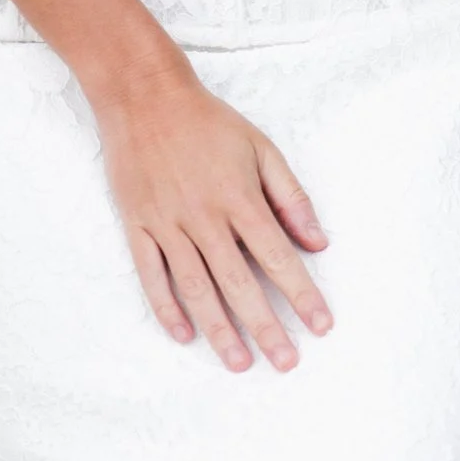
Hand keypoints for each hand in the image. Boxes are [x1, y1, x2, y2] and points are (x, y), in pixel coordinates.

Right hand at [91, 46, 331, 374]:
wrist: (144, 97)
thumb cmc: (209, 123)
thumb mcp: (261, 148)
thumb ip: (290, 197)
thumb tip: (318, 242)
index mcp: (240, 198)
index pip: (279, 257)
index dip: (302, 294)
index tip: (322, 325)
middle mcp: (204, 217)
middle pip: (240, 283)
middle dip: (266, 327)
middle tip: (286, 363)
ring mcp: (167, 224)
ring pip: (196, 288)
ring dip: (219, 329)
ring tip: (240, 363)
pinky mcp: (137, 226)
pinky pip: (151, 275)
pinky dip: (166, 307)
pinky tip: (184, 335)